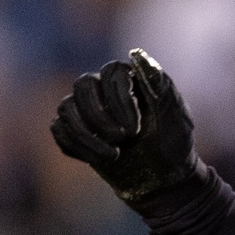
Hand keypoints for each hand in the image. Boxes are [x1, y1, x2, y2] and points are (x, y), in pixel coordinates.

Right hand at [50, 49, 199, 203]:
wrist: (164, 179)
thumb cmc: (174, 145)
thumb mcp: (175, 117)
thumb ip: (160, 86)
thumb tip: (135, 54)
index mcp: (131, 80)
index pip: (112, 72)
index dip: (120, 100)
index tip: (135, 129)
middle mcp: (105, 90)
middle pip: (83, 85)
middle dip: (99, 116)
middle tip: (122, 138)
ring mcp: (88, 111)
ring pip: (67, 107)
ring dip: (86, 135)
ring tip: (113, 155)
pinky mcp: (77, 132)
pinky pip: (59, 129)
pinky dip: (77, 146)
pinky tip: (100, 159)